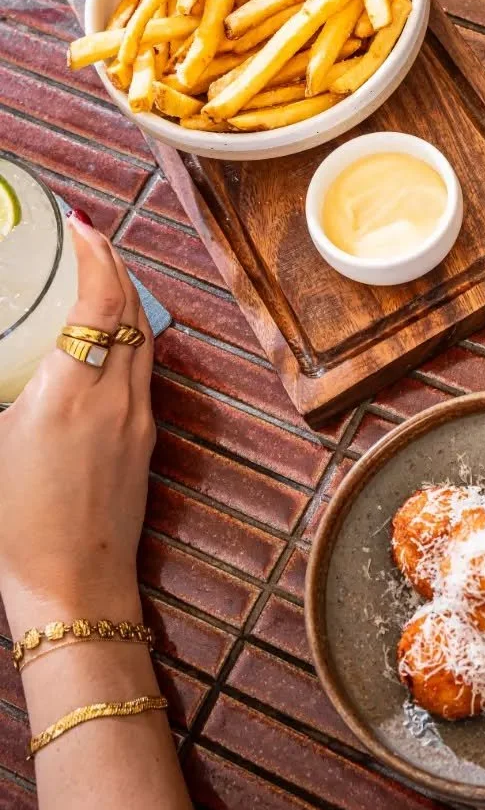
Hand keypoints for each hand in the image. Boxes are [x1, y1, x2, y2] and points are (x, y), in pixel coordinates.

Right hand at [0, 215, 155, 636]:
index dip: (94, 254)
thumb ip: (5, 385)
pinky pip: (143, 366)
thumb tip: (13, 359)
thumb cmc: (16, 526)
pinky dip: (129, 333)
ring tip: (97, 275)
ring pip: (143, 336)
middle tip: (87, 237)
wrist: (74, 586)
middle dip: (112, 264)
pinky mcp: (146, 438)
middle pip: (130, 309)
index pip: (100, 300)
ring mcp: (138, 416)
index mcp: (72, 390)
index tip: (80, 224)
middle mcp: (117, 395)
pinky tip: (109, 335)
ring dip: (125, 296)